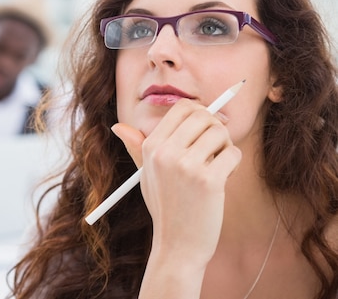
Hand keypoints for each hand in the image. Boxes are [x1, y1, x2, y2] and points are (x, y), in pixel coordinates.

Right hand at [112, 98, 240, 266]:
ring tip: (216, 166)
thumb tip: (118, 127)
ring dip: (225, 147)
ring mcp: (186, 166)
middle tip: (215, 147)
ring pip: (221, 133)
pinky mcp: (208, 180)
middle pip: (203, 115)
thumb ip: (137, 147)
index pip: (182, 107)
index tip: (206, 128)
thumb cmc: (165, 207)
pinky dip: (233, 164)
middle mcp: (165, 152)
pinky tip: (222, 178)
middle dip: (215, 128)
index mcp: (150, 146)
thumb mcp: (146, 174)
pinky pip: (233, 154)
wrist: (177, 245)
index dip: (199, 113)